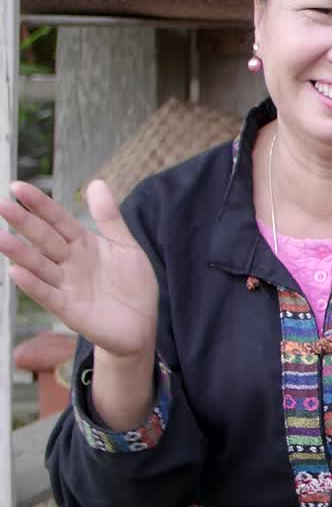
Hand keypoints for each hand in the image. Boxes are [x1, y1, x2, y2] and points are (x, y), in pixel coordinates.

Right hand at [0, 180, 158, 357]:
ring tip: (0, 238)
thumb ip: (109, 217)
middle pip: (45, 239)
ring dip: (20, 253)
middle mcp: (70, 263)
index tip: (18, 186)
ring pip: (40, 266)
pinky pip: (49, 295)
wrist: (142, 324)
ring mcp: (68, 286)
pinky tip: (17, 272)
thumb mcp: (124, 246)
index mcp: (83, 245)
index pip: (58, 220)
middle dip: (24, 223)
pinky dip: (34, 285)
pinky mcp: (70, 310)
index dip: (41, 204)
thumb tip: (96, 182)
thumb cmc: (131, 285)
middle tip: (1, 204)